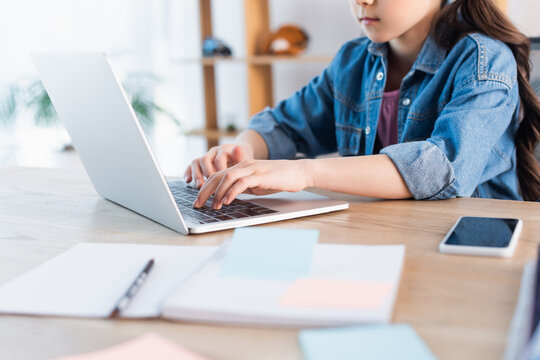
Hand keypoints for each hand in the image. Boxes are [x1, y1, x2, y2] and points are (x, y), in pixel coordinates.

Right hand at [184, 144, 249, 187]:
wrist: (237, 155)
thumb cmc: (241, 160)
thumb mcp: (244, 159)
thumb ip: (240, 157)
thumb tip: (238, 148)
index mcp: (224, 150)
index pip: (219, 159)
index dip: (219, 171)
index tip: (222, 182)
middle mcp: (213, 152)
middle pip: (205, 159)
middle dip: (206, 173)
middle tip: (209, 184)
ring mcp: (205, 156)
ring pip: (195, 162)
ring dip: (196, 174)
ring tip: (199, 186)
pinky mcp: (200, 163)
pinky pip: (190, 166)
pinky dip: (187, 172)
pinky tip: (188, 181)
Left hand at [193, 159, 311, 208]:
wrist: (299, 172)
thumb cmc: (279, 179)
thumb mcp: (257, 183)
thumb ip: (243, 187)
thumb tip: (230, 196)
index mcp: (241, 166)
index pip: (217, 175)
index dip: (205, 187)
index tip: (198, 200)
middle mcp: (244, 165)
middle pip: (217, 175)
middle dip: (205, 190)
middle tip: (197, 204)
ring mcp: (252, 169)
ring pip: (227, 177)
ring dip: (217, 192)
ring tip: (212, 205)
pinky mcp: (260, 176)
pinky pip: (242, 182)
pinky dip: (232, 192)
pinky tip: (227, 201)